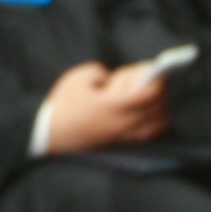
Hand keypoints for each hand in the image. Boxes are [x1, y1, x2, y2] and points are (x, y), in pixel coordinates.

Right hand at [40, 62, 169, 155]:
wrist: (51, 133)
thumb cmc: (64, 105)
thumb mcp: (79, 77)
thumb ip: (100, 72)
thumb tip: (109, 78)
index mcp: (115, 104)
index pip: (150, 93)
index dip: (157, 79)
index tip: (154, 71)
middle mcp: (124, 122)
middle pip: (158, 108)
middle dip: (158, 92)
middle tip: (148, 82)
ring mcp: (123, 134)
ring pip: (156, 124)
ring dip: (158, 109)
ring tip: (149, 98)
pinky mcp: (119, 141)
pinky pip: (146, 135)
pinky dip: (152, 124)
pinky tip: (147, 117)